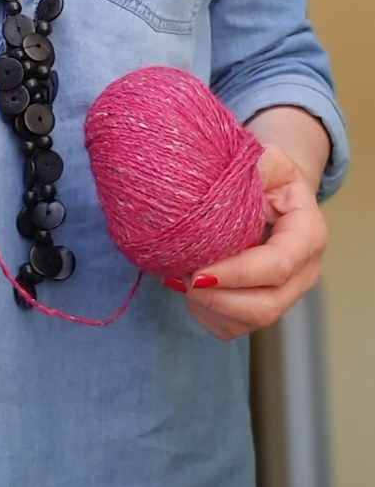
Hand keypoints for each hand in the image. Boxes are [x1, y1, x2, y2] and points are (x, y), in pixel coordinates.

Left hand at [162, 143, 327, 339]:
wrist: (271, 190)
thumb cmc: (266, 173)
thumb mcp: (265, 158)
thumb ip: (254, 165)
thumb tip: (232, 175)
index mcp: (307, 233)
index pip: (277, 266)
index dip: (237, 273)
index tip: (197, 270)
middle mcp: (303, 271)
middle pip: (266, 305)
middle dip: (217, 298)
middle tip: (179, 277)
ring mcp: (285, 293)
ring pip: (247, 322)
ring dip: (208, 307)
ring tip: (178, 279)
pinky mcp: (262, 306)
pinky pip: (232, 327)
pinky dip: (205, 314)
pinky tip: (186, 288)